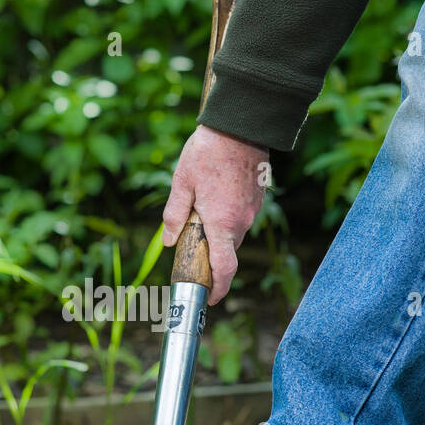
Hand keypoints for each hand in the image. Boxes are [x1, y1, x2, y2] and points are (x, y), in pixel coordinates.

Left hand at [163, 125, 268, 304]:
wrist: (240, 125)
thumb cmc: (208, 152)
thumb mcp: (182, 182)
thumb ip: (174, 215)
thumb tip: (168, 241)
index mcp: (222, 223)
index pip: (224, 268)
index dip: (218, 288)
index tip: (209, 299)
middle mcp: (242, 221)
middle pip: (227, 251)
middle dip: (210, 255)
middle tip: (191, 247)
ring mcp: (252, 210)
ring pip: (234, 234)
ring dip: (219, 233)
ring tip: (201, 212)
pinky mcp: (257, 199)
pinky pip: (241, 218)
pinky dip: (228, 218)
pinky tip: (216, 197)